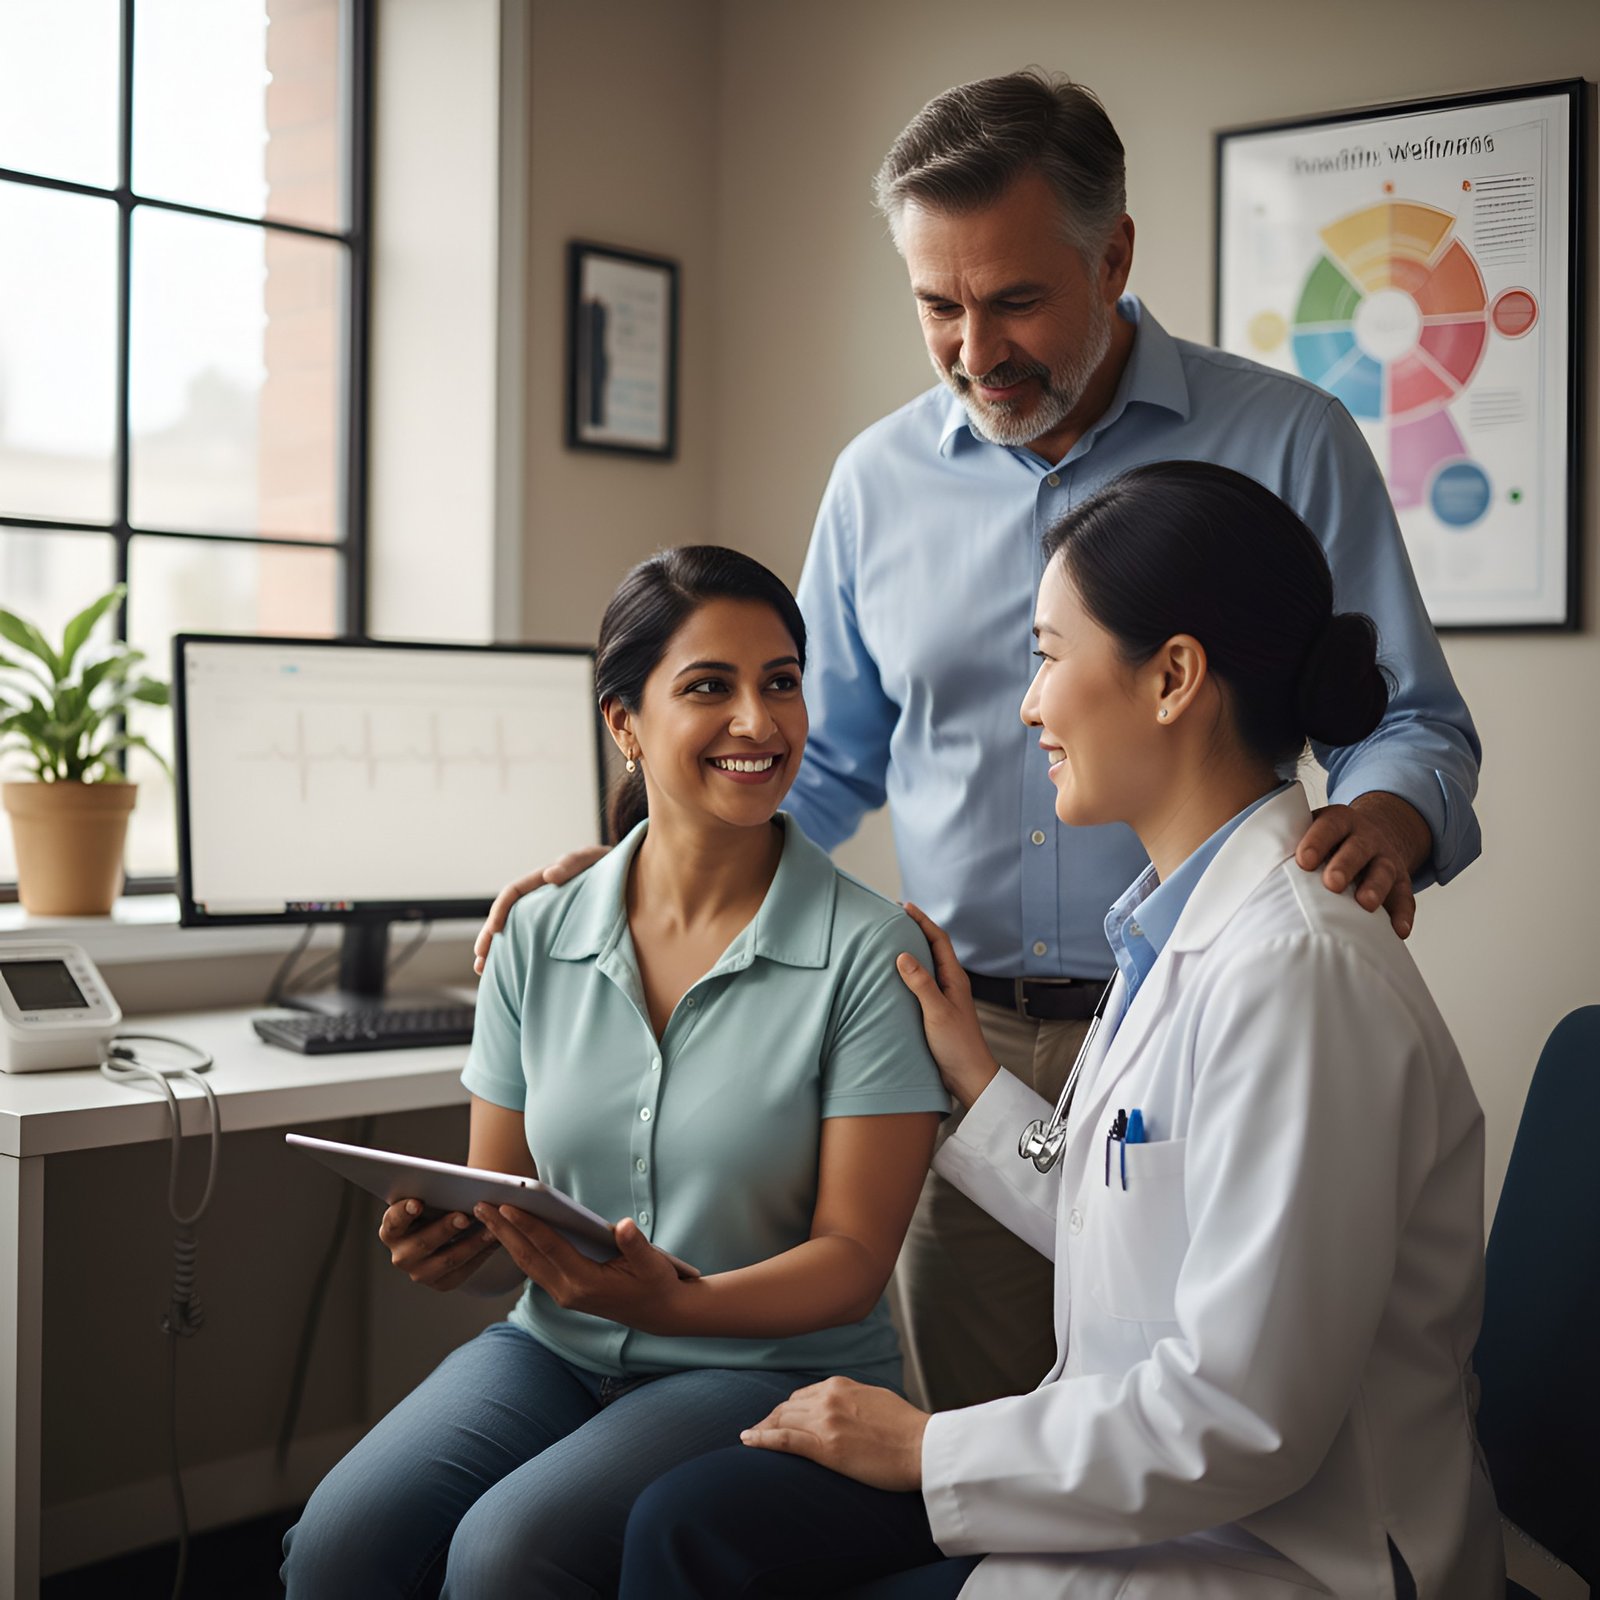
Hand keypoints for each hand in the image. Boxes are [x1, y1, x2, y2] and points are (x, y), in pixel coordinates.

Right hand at [378, 1198, 501, 1292]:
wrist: (449, 1232)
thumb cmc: (438, 1206)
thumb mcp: (432, 1198)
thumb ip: (435, 1192)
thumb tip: (454, 1185)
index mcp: (392, 1229)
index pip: (393, 1221)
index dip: (404, 1212)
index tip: (417, 1203)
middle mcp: (400, 1255)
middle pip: (422, 1243)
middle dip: (444, 1229)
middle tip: (464, 1217)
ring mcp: (419, 1272)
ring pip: (446, 1260)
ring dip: (471, 1244)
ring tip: (490, 1229)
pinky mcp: (441, 1283)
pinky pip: (462, 1272)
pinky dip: (479, 1255)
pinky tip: (494, 1241)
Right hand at [472, 846, 610, 974]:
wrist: (630, 877)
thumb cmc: (610, 866)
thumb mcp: (594, 859)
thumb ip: (574, 863)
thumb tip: (548, 875)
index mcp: (544, 880)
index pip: (513, 893)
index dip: (500, 911)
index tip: (494, 931)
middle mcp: (541, 898)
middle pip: (507, 917)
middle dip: (489, 938)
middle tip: (480, 962)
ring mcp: (548, 915)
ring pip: (516, 932)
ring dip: (499, 950)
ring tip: (485, 973)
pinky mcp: (558, 929)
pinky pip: (534, 942)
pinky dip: (520, 955)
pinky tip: (515, 974)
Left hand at [475, 1206, 685, 1331]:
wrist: (660, 1313)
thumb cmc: (656, 1283)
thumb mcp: (653, 1263)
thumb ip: (636, 1245)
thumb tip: (623, 1226)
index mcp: (586, 1282)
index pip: (550, 1248)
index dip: (528, 1225)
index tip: (506, 1205)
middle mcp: (568, 1292)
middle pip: (528, 1256)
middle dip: (502, 1230)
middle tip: (479, 1205)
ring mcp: (563, 1295)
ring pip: (526, 1264)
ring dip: (505, 1239)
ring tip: (485, 1215)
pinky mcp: (564, 1293)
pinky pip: (534, 1268)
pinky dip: (517, 1249)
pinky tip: (507, 1233)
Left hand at [741, 1376, 928, 1491]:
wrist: (922, 1446)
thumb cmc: (906, 1428)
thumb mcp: (875, 1398)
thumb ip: (853, 1398)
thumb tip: (843, 1407)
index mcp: (840, 1385)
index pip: (802, 1395)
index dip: (787, 1408)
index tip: (779, 1418)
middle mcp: (828, 1398)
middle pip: (787, 1407)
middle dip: (770, 1418)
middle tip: (757, 1430)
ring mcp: (825, 1421)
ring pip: (782, 1421)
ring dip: (762, 1429)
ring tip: (750, 1438)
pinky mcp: (825, 1447)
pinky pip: (784, 1440)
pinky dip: (762, 1439)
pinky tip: (748, 1441)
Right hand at [896, 903, 999, 1107]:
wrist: (969, 1075)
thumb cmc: (958, 1045)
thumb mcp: (937, 1012)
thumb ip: (921, 984)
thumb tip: (903, 955)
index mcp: (954, 978)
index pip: (938, 940)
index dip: (922, 921)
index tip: (905, 907)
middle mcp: (950, 983)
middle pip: (933, 948)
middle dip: (915, 929)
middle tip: (894, 918)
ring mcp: (943, 996)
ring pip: (926, 965)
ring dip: (911, 950)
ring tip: (890, 941)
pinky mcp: (935, 1010)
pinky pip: (920, 983)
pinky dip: (907, 973)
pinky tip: (893, 977)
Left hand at [1295, 792, 1428, 939]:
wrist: (1374, 833)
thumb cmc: (1328, 840)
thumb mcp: (1312, 829)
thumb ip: (1288, 841)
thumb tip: (1244, 859)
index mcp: (1339, 821)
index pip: (1328, 827)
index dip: (1316, 842)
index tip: (1303, 861)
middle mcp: (1366, 837)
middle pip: (1358, 848)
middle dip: (1345, 864)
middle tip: (1332, 883)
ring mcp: (1386, 859)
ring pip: (1383, 871)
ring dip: (1375, 887)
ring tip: (1365, 905)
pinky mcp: (1401, 882)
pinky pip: (1405, 898)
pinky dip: (1403, 914)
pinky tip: (1397, 932)